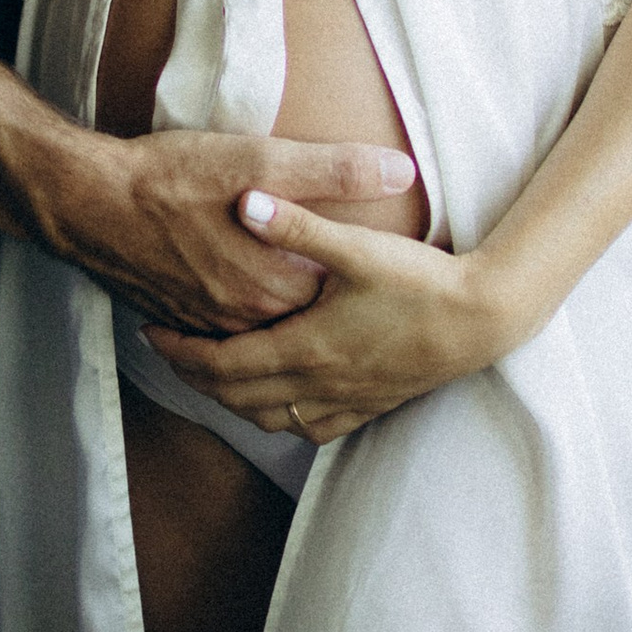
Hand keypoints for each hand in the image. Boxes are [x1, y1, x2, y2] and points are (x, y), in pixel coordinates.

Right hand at [35, 130, 418, 339]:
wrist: (89, 201)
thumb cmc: (175, 176)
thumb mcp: (262, 160)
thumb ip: (334, 171)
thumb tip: (400, 171)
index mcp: (276, 286)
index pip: (342, 302)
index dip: (366, 288)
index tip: (391, 275)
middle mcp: (246, 318)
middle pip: (305, 324)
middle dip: (330, 313)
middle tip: (363, 301)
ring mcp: (210, 325)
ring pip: (264, 334)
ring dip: (287, 322)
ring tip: (316, 309)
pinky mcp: (180, 319)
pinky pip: (226, 335)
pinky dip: (246, 325)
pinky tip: (253, 301)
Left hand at [137, 193, 533, 439]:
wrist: (481, 322)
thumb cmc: (421, 282)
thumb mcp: (357, 248)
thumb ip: (299, 226)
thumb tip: (245, 201)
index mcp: (305, 347)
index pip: (221, 364)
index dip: (179, 352)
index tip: (151, 332)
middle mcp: (317, 384)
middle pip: (235, 396)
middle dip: (194, 377)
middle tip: (166, 351)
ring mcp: (343, 402)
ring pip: (267, 418)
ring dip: (230, 400)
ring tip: (209, 372)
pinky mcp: (369, 407)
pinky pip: (308, 429)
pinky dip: (278, 419)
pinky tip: (274, 402)